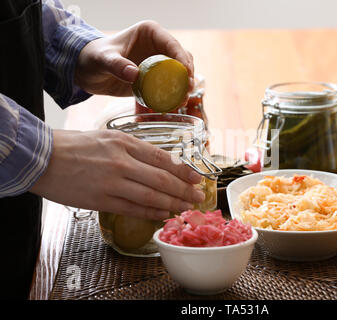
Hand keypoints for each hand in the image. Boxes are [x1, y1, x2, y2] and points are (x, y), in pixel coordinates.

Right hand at [30, 130, 204, 219]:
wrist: (42, 157)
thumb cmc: (75, 145)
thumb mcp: (109, 137)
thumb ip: (134, 149)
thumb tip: (160, 163)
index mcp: (125, 143)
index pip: (164, 159)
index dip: (183, 171)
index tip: (196, 179)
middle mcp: (122, 163)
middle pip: (162, 179)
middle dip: (184, 190)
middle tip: (198, 197)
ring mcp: (112, 183)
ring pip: (151, 196)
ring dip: (172, 204)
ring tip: (186, 208)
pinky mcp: (101, 200)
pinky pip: (133, 209)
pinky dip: (151, 213)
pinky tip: (164, 214)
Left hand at [74, 20, 193, 97]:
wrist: (87, 71)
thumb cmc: (93, 57)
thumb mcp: (103, 60)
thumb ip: (117, 65)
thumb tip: (134, 74)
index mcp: (149, 33)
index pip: (172, 44)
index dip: (182, 59)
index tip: (186, 74)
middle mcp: (158, 46)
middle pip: (182, 59)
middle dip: (188, 75)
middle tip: (187, 90)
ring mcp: (159, 62)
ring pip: (181, 72)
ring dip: (185, 86)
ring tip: (183, 99)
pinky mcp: (156, 77)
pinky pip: (171, 85)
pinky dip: (176, 94)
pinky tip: (176, 104)